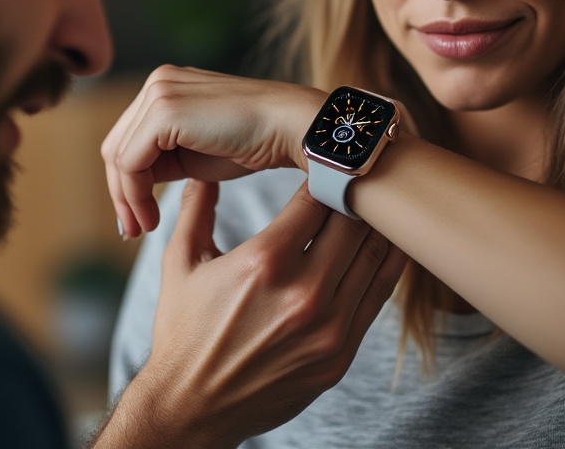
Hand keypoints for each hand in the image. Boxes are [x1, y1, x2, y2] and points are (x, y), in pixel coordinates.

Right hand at [98, 179, 407, 448]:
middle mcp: (302, 293)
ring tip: (376, 201)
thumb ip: (196, 207)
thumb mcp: (180, 263)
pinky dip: (385, 264)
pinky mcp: (342, 354)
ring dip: (376, 225)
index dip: (324, 172)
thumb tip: (205, 167)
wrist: (193, 407)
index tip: (327, 158)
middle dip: (352, 194)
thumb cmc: (183, 331)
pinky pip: (377, 296)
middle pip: (352, 222)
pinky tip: (384, 243)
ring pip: (373, 256)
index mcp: (263, 262)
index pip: (317, 197)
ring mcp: (328, 328)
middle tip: (356, 174)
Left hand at [102, 65, 324, 234]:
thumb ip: (170, 159)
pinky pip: (130, 163)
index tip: (137, 220)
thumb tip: (139, 187)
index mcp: (168, 86)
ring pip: (117, 156)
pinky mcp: (164, 111)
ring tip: (143, 229)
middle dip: (120, 194)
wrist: (295, 128)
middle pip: (116, 146)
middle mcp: (158, 82)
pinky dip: (135, 195)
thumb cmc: (260, 143)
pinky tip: (153, 218)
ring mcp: (159, 92)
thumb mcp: (202, 152)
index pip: (128, 138)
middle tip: (131, 232)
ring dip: (127, 199)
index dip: (124, 183)